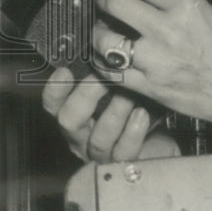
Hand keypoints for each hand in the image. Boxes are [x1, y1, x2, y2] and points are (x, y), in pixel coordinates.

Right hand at [42, 67, 179, 162]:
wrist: (158, 146)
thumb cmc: (134, 112)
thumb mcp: (118, 91)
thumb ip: (107, 76)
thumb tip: (107, 46)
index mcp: (75, 118)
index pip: (54, 105)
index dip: (55, 90)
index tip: (64, 71)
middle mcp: (81, 138)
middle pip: (69, 121)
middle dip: (86, 95)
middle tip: (104, 77)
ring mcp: (101, 154)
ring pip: (99, 138)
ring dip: (114, 112)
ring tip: (130, 95)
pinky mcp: (123, 164)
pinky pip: (124, 151)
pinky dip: (133, 132)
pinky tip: (142, 114)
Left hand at [91, 0, 211, 139]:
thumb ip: (178, 4)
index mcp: (188, 6)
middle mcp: (169, 29)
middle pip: (115, 3)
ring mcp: (157, 60)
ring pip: (104, 40)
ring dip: (96, 32)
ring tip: (100, 30)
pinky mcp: (151, 87)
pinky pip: (112, 72)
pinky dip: (104, 63)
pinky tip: (107, 58)